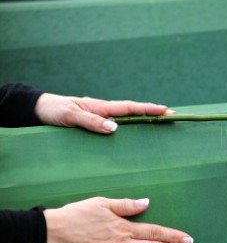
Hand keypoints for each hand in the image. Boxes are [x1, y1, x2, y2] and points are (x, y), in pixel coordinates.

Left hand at [34, 93, 174, 133]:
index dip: (148, 109)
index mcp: (101, 107)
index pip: (130, 107)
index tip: (166, 110)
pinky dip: (130, 128)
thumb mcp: (70, 116)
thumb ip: (91, 121)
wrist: (38, 110)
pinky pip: (117, 126)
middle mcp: (104, 111)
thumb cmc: (53, 111)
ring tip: (160, 125)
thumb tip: (114, 128)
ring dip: (144, 120)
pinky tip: (136, 136)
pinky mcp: (95, 125)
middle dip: (153, 113)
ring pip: (127, 119)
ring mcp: (100, 117)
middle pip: (133, 112)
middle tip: (172, 116)